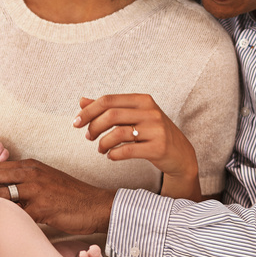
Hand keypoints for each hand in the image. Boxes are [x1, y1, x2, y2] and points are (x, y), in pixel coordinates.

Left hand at [0, 159, 115, 234]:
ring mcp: (36, 190)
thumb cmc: (70, 196)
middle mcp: (31, 174)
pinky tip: (0, 230)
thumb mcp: (46, 180)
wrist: (95, 206)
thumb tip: (3, 191)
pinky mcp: (42, 208)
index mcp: (30, 166)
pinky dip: (6, 222)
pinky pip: (16, 215)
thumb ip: (25, 181)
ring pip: (1, 195)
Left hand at [74, 94, 199, 198]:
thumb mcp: (132, 116)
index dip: (88, 111)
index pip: (108, 100)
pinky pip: (128, 150)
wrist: (180, 153)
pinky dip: (114, 154)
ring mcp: (156, 129)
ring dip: (103, 143)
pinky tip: (111, 156)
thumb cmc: (151, 132)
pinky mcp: (158, 147)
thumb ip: (108, 108)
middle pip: (111, 115)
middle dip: (93, 127)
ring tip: (100, 149)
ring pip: (118, 133)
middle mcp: (150, 112)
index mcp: (142, 100)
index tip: (76, 122)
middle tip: (88, 137)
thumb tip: (81, 100)